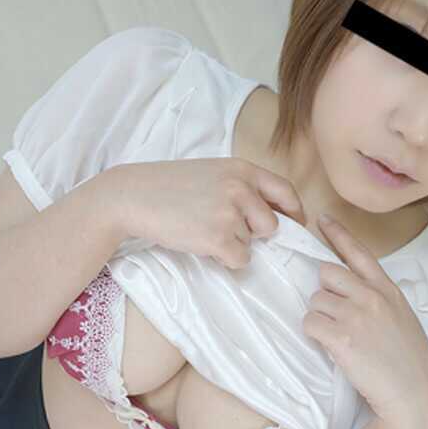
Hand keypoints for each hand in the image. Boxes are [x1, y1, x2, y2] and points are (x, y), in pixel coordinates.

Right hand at [111, 157, 305, 268]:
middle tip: (226, 228)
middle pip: (272, 225)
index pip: (286, 192)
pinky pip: (239, 259)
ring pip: (253, 244)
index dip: (293, 212)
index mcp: (243, 169)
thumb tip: (273, 216)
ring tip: (206, 230)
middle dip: (254, 233)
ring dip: (235, 244)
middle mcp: (241, 188)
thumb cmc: (170, 185)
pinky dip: (224, 259)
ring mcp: (230, 213)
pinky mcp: (218, 238)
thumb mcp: (213, 172)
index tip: (294, 224)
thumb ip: (243, 186)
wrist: (133, 196)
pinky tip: (202, 243)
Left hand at [302, 213, 427, 428]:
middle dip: (325, 292)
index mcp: (388, 290)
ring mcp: (356, 314)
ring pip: (315, 300)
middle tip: (337, 316)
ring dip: (320, 318)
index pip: (359, 253)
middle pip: (327, 272)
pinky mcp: (341, 336)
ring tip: (339, 339)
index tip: (322, 219)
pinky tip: (332, 348)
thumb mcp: (403, 320)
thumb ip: (381, 300)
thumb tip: (354, 291)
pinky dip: (314, 335)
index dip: (338, 234)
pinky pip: (309, 322)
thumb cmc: (409, 363)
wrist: (414, 397)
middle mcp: (372, 296)